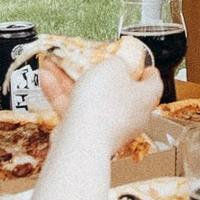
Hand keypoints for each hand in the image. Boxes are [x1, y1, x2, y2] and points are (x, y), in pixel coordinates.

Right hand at [53, 31, 159, 158]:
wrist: (83, 138)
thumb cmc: (104, 103)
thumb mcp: (114, 67)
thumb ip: (117, 63)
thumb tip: (117, 66)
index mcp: (145, 99)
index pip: (153, 84)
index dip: (148, 72)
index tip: (144, 65)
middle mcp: (129, 115)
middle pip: (116, 90)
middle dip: (99, 73)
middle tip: (91, 60)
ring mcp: (107, 126)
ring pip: (90, 98)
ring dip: (70, 80)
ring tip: (54, 64)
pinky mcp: (86, 133)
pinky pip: (74, 109)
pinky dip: (60, 94)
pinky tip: (46, 79)